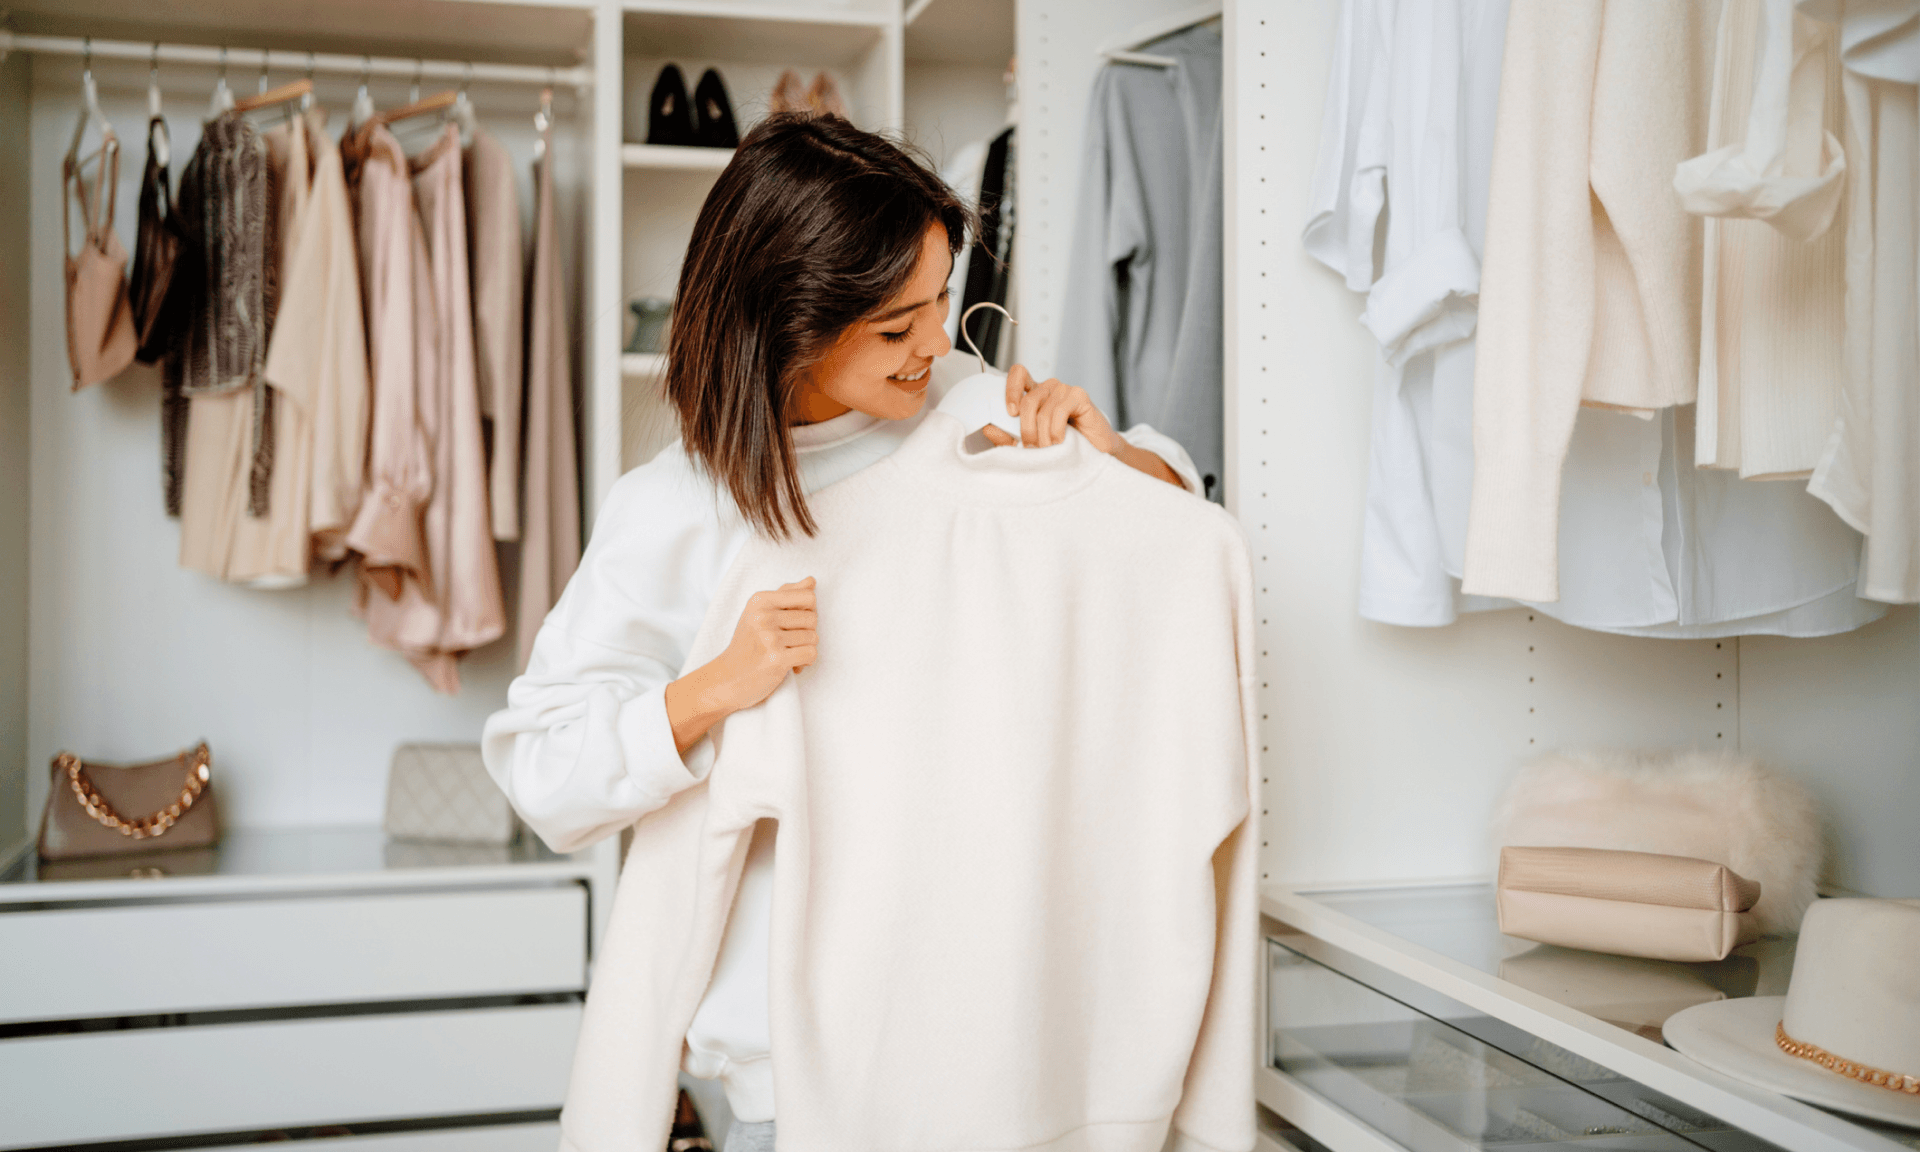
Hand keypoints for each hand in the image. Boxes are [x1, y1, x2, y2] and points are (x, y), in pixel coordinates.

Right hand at [715, 577, 818, 709]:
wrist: (727, 679)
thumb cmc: (747, 645)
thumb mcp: (759, 613)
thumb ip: (786, 595)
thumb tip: (811, 581)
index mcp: (760, 600)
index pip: (808, 596)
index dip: (808, 611)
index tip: (794, 623)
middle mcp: (763, 616)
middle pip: (813, 618)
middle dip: (807, 633)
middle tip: (790, 643)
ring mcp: (769, 637)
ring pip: (813, 637)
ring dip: (805, 649)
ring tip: (788, 654)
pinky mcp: (776, 659)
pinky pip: (810, 654)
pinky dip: (805, 662)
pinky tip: (792, 665)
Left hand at [979, 365, 1121, 453]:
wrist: (1093, 454)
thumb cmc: (1062, 446)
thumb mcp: (1028, 443)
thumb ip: (1007, 436)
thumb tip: (988, 427)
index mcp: (1034, 394)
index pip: (1018, 374)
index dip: (1010, 389)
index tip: (1010, 413)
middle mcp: (1048, 388)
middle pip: (1028, 400)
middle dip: (1026, 429)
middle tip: (1031, 447)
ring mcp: (1064, 390)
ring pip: (1042, 410)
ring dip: (1043, 436)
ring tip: (1048, 449)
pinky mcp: (1079, 396)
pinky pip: (1059, 411)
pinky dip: (1056, 431)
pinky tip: (1061, 442)